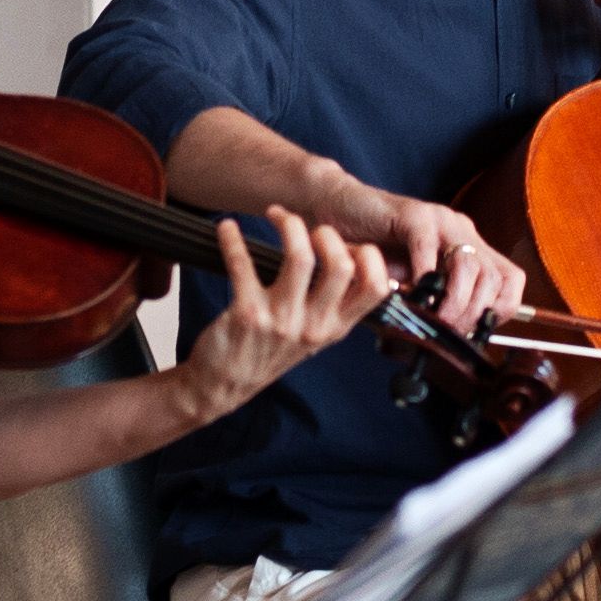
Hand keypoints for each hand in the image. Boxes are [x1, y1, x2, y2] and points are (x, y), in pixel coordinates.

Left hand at [165, 210, 399, 417]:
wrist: (224, 385)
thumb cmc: (268, 353)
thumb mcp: (314, 337)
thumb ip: (334, 306)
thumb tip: (348, 256)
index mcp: (335, 328)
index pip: (376, 288)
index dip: (369, 256)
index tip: (348, 244)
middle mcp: (313, 325)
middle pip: (341, 265)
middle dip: (327, 233)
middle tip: (309, 229)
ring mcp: (281, 320)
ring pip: (300, 257)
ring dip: (289, 225)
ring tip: (276, 215)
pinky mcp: (247, 313)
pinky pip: (243, 263)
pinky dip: (232, 239)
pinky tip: (227, 228)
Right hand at [346, 190, 529, 336]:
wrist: (336, 211)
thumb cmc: (373, 252)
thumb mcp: (412, 284)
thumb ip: (434, 303)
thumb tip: (451, 341)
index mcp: (469, 247)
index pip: (511, 280)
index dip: (501, 310)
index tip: (476, 332)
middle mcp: (462, 232)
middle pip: (493, 276)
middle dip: (474, 313)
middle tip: (451, 331)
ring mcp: (440, 220)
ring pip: (468, 264)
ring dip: (454, 300)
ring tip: (436, 318)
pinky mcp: (413, 215)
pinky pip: (427, 246)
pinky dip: (423, 276)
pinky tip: (413, 293)